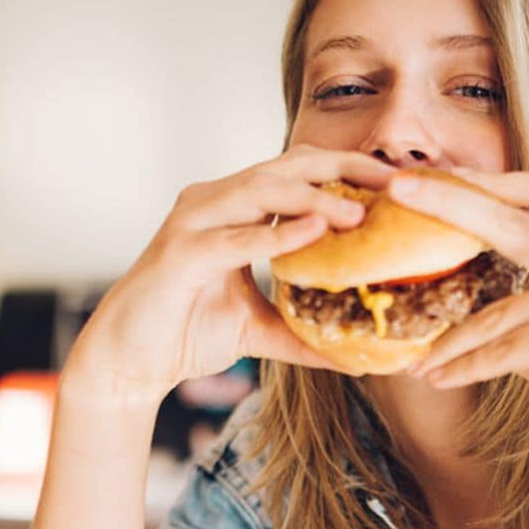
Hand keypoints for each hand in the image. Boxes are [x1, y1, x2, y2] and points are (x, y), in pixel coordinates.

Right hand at [65, 145, 394, 407]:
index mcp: (236, 209)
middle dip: (345, 169)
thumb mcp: (261, 331)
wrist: (129, 361)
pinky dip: (274, 234)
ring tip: (360, 214)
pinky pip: (233, 238)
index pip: (300, 173)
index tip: (398, 184)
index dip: (350, 172)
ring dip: (314, 199)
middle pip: (287, 166)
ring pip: (261, 191)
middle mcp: (214, 202)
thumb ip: (306, 335)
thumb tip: (360, 360)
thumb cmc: (188, 333)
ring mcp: (194, 222)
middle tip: (395, 182)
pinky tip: (313, 232)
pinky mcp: (179, 253)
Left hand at [389, 168, 528, 475]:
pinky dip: (463, 369)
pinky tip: (436, 378)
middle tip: (398, 188)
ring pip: (494, 313)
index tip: (443, 176)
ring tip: (417, 360)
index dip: (493, 180)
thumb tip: (460, 284)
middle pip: (512, 218)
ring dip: (449, 342)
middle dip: (450, 199)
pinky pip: (498, 352)